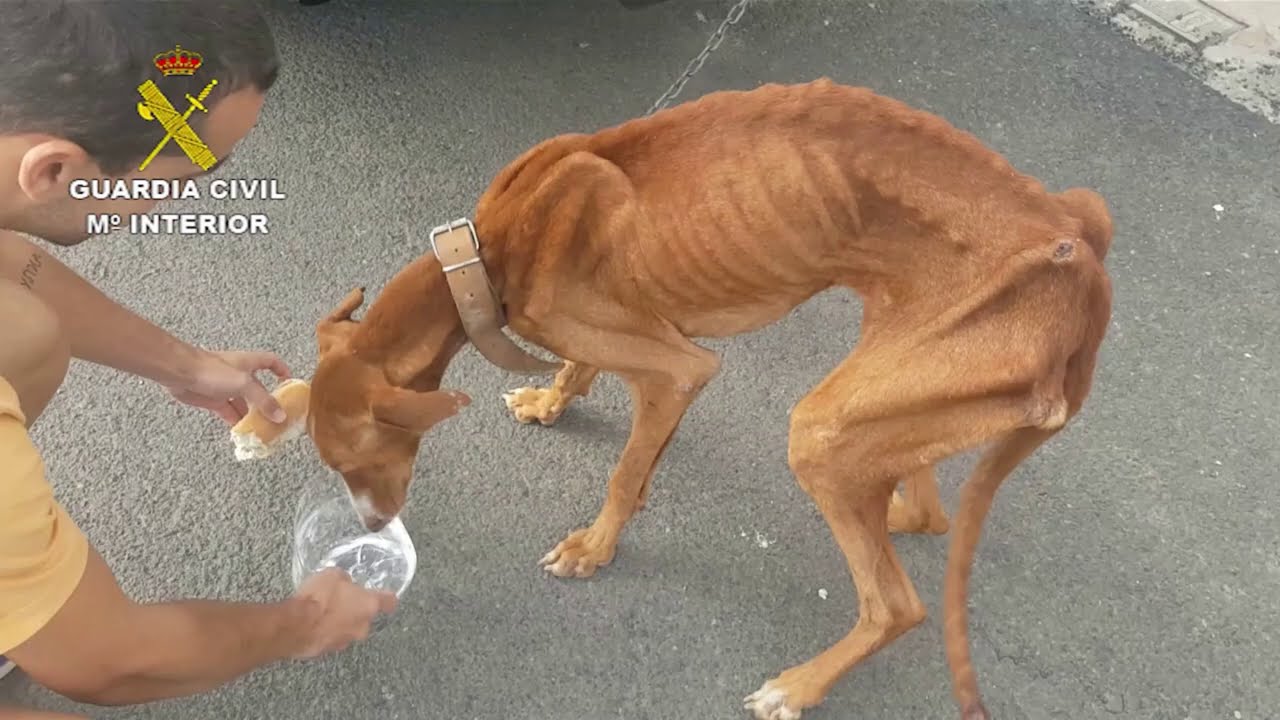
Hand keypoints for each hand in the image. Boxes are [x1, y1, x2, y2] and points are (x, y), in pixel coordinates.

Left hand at [167, 349, 290, 424]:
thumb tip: (280, 416)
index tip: (289, 384)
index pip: (271, 362)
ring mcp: (226, 387)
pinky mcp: (213, 399)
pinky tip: (241, 431)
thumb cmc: (212, 369)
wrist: (180, 373)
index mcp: (250, 363)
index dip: (282, 370)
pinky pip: (229, 412)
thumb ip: (263, 401)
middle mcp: (239, 374)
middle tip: (277, 417)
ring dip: (251, 415)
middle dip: (267, 402)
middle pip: (259, 388)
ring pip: (244, 403)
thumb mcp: (244, 384)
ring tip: (261, 429)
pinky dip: (235, 421)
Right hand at [288, 568, 398, 658]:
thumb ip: (344, 580)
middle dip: (356, 610)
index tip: (387, 596)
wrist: (295, 626)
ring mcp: (345, 641)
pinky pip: (332, 638)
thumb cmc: (317, 599)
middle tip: (343, 600)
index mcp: (368, 605)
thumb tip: (343, 582)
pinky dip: (326, 632)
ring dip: (341, 622)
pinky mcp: (328, 650)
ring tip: (325, 612)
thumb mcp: (333, 575)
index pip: (389, 602)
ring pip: (349, 629)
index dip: (387, 598)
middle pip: (366, 618)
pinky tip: (315, 624)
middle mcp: (362, 627)